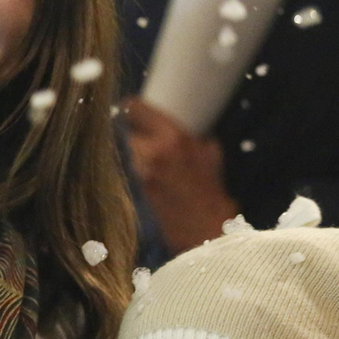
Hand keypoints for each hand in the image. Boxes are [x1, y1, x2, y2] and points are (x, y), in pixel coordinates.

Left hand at [124, 97, 239, 251]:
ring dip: (134, 151)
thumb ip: (194, 138)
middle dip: (132, 132)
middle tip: (140, 134)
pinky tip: (150, 173)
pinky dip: (136, 167)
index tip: (130, 107)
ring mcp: (140, 171)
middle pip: (125, 131)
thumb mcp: (211, 155)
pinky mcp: (135, 187)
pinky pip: (130, 169)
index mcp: (172, 136)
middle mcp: (150, 151)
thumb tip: (186, 130)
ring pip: (127, 151)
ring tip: (148, 156)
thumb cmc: (213, 191)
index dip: (131, 107)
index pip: (135, 109)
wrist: (206, 230)